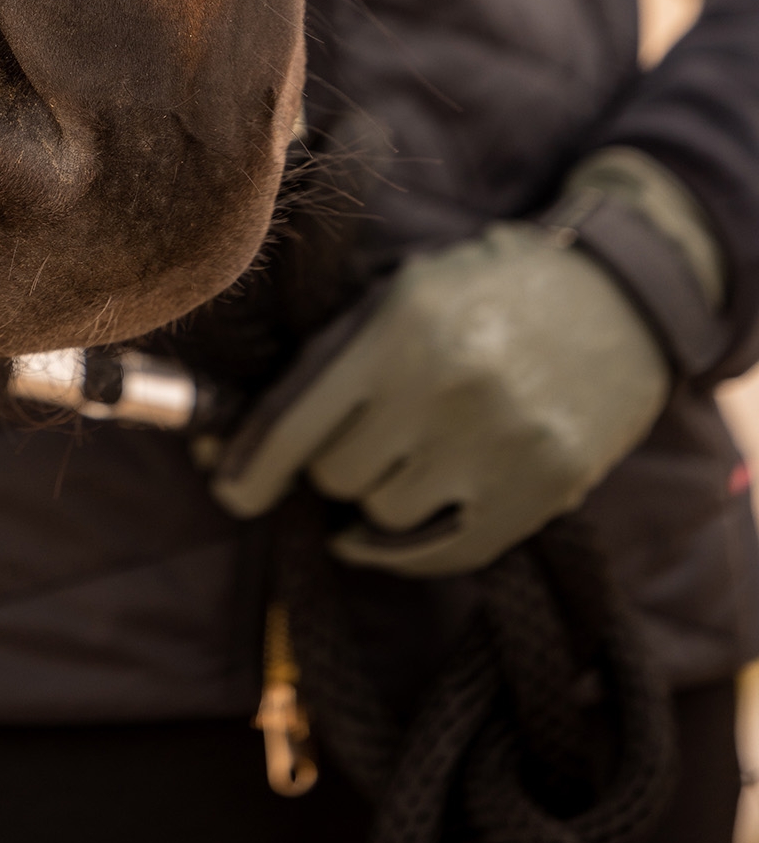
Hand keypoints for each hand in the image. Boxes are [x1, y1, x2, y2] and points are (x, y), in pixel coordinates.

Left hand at [207, 224, 671, 576]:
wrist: (614, 299)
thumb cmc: (483, 290)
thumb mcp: (400, 291)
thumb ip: (328, 356)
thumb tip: (232, 440)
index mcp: (401, 325)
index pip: (300, 419)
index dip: (253, 464)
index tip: (229, 488)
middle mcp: (448, 388)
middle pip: (337, 473)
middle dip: (329, 461)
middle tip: (354, 437)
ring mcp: (501, 445)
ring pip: (384, 514)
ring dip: (376, 495)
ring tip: (401, 456)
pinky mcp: (544, 491)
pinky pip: (445, 552)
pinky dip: (406, 549)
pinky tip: (394, 528)